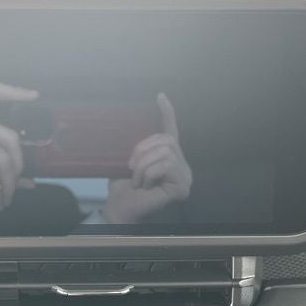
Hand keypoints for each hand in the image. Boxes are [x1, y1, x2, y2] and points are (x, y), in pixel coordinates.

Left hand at [101, 93, 191, 223]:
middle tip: (131, 168)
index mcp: (170, 158)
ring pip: (165, 152)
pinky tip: (146, 187)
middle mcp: (182, 166)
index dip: (167, 113)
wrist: (120, 208)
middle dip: (143, 150)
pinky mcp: (183, 187)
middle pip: (167, 140)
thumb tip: (133, 122)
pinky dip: (149, 174)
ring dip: (144, 165)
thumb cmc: (123, 187)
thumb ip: (139, 145)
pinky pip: (165, 165)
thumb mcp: (129, 159)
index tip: (160, 96)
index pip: (172, 132)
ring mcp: (185, 177)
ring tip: (138, 180)